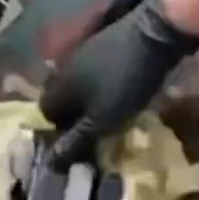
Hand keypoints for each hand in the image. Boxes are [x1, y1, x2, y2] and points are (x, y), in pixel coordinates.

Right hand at [40, 0, 198, 169]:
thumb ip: (76, 141)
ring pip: (77, 85)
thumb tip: (51, 164)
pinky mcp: (100, 44)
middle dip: (74, 115)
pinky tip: (119, 90)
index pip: (47, 115)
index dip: (62, 131)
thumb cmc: (124, 83)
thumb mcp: (101, 121)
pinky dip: (100, 85)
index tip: (82, 141)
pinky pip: (92, 72)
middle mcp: (62, 69)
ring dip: (88, 100)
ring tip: (110, 112)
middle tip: (97, 128)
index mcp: (57, 88)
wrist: (151, 35)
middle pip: (61, 99)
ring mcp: (81, 53)